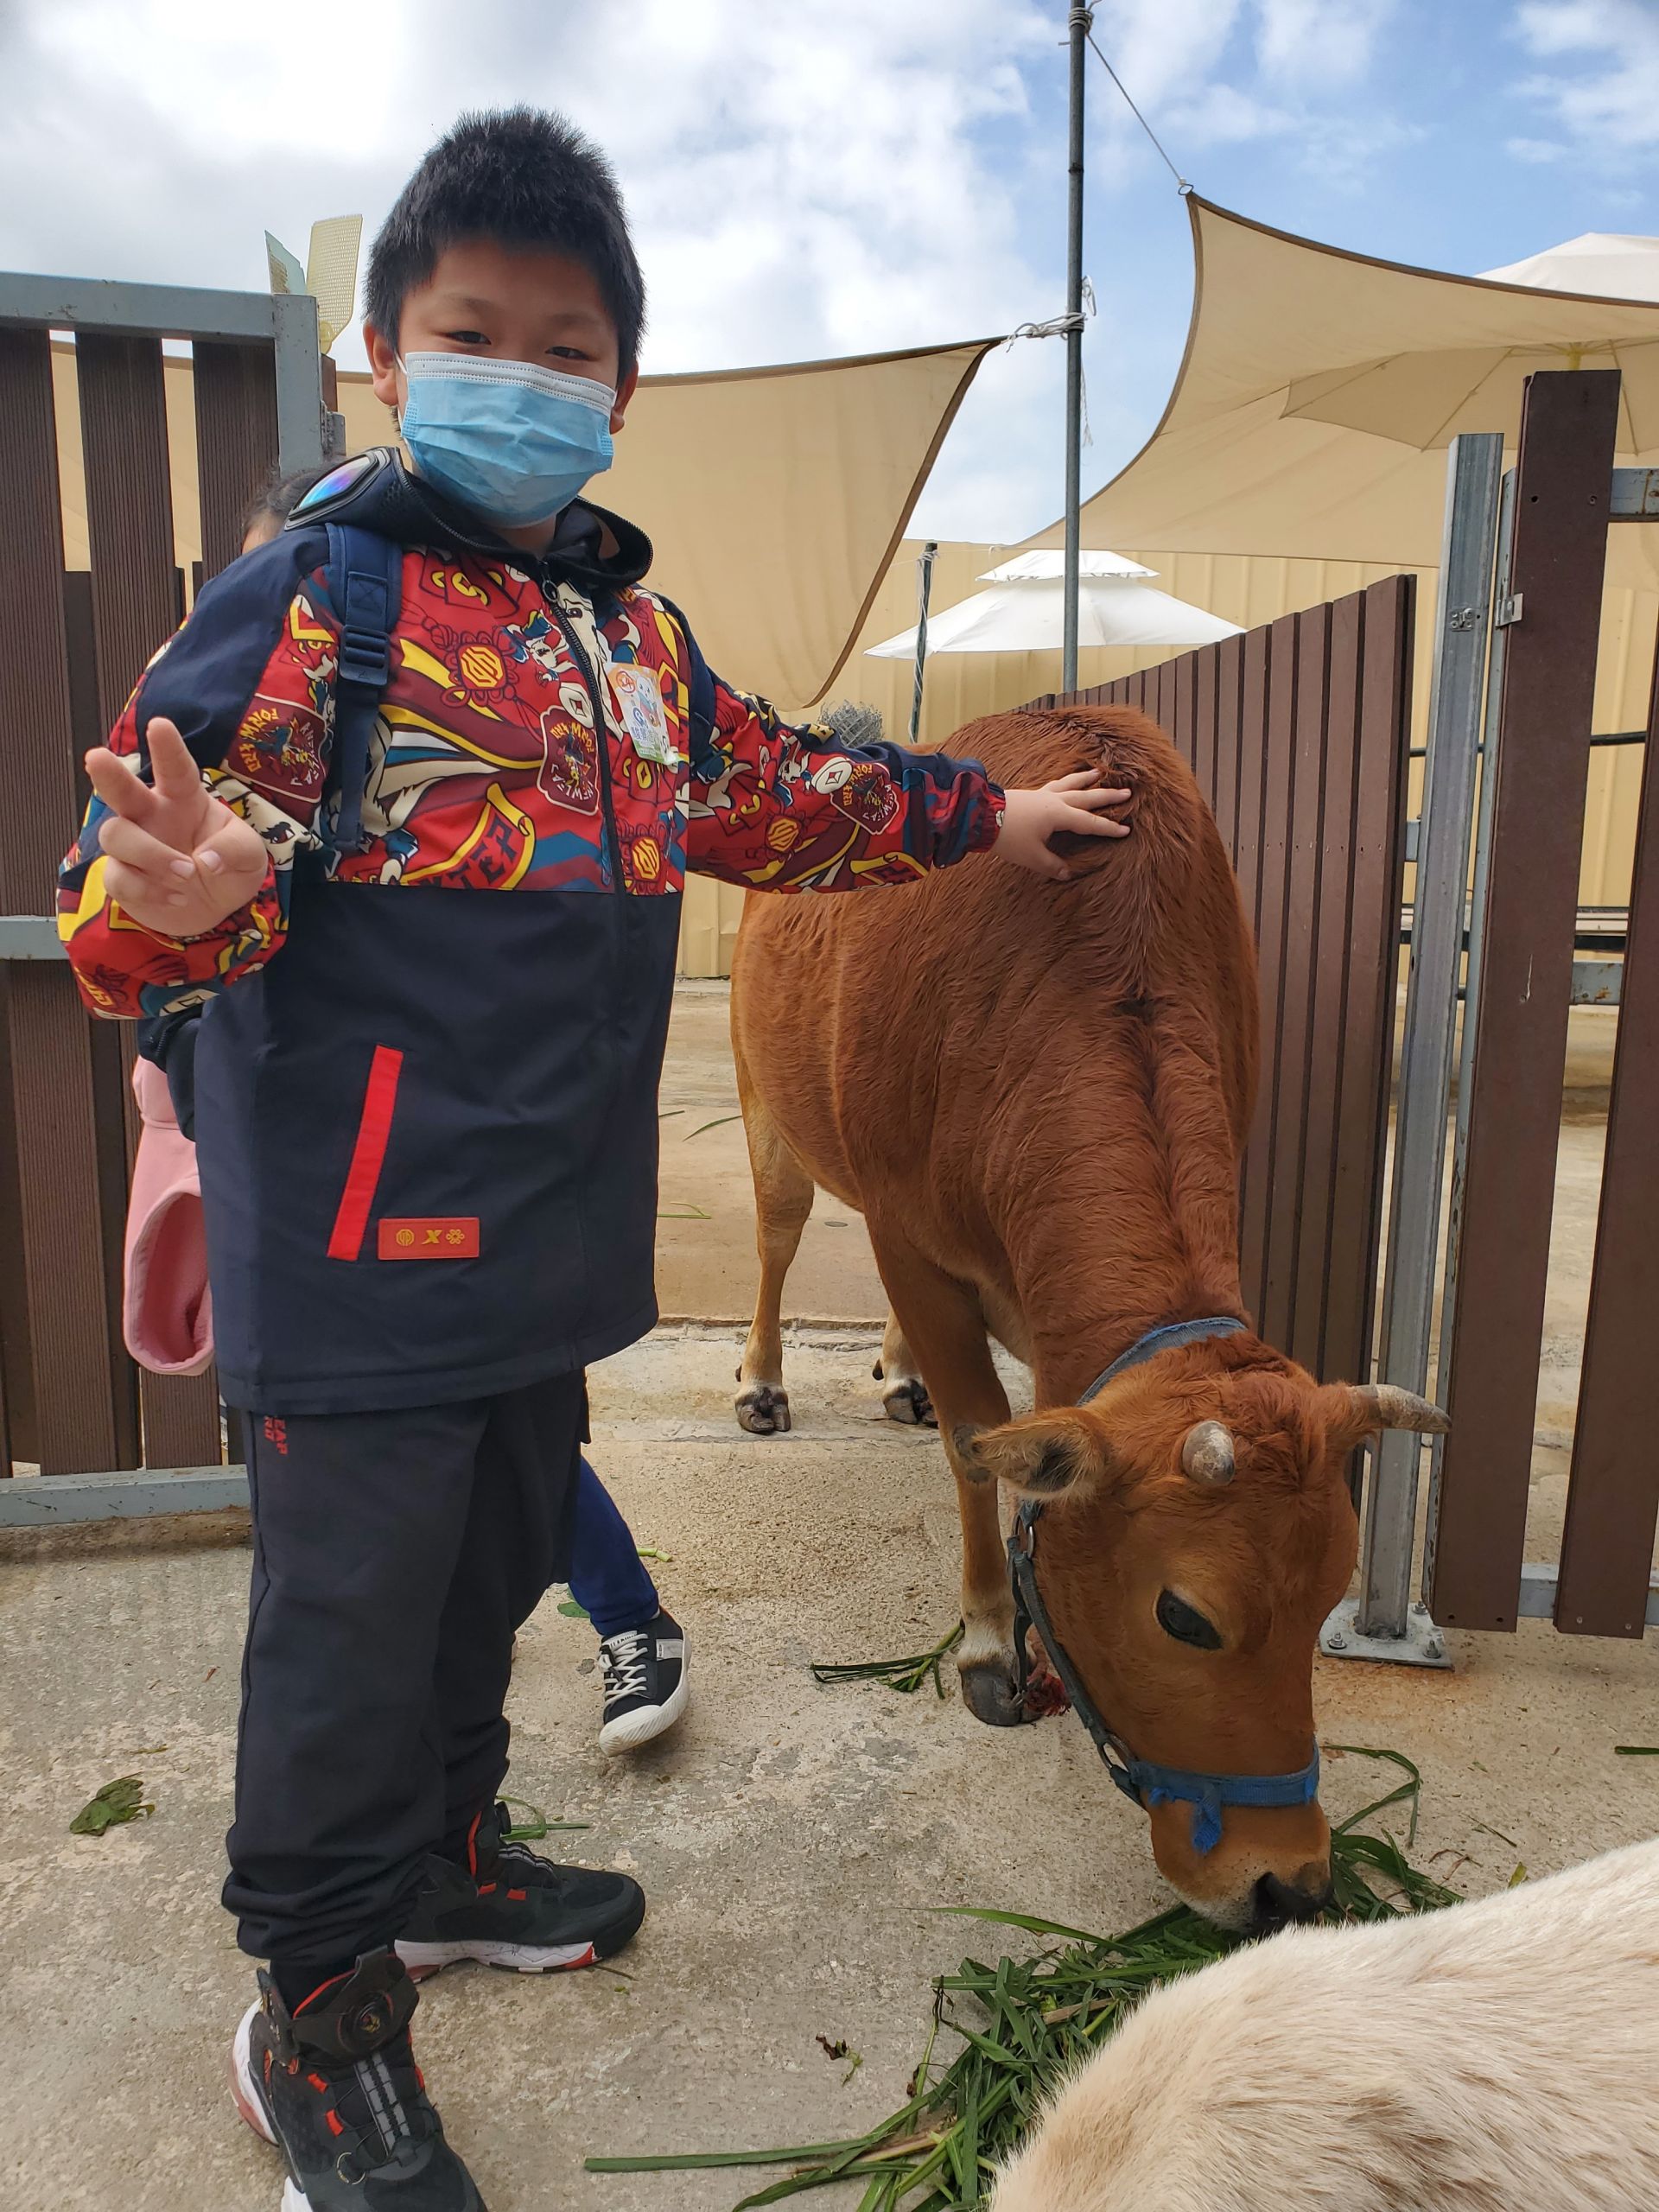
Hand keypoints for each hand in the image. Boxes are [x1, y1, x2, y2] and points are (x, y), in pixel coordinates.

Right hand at [88, 718, 267, 936]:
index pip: (175, 768)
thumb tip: (206, 860)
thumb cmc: (229, 868)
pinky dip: (148, 891)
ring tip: (187, 875)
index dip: (167, 748)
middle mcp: (151, 815)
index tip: (160, 724)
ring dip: (151, 856)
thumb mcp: (250, 856)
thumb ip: (236, 850)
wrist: (215, 909)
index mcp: (184, 798)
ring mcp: (133, 845)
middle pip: (121, 790)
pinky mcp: (121, 877)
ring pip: (116, 836)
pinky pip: (118, 878)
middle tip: (96, 757)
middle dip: (108, 774)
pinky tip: (177, 897)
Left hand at [995, 770, 1131, 880]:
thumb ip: (1051, 865)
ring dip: (1085, 779)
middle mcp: (1054, 801)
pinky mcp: (1030, 794)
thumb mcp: (1032, 857)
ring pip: (1070, 784)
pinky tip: (1065, 781)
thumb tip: (1066, 873)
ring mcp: (1042, 794)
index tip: (1125, 830)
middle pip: (1086, 797)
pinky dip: (1065, 781)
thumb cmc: (1008, 836)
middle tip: (1127, 792)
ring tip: (1099, 772)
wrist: (980, 816)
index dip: (1108, 828)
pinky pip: (1054, 784)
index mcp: (1059, 815)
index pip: (1089, 823)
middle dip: (1107, 796)